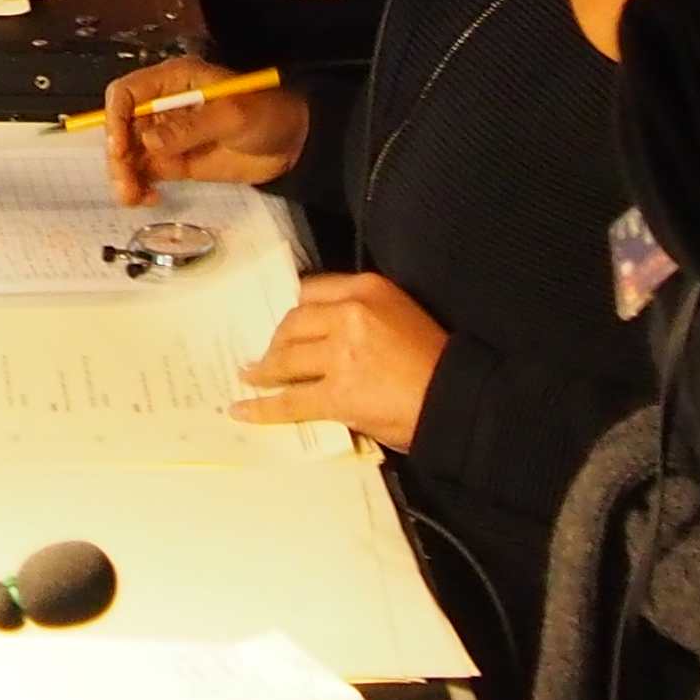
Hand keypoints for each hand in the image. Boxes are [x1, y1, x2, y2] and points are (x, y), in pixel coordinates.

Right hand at [99, 58, 308, 205]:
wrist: (292, 144)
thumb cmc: (267, 114)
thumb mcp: (232, 115)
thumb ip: (190, 129)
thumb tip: (148, 143)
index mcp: (173, 82)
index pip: (127, 93)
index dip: (115, 117)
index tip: (119, 147)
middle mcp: (162, 106)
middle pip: (121, 127)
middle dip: (117, 155)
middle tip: (126, 184)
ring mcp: (166, 136)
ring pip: (128, 154)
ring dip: (123, 176)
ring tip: (133, 198)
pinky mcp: (174, 161)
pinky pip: (143, 173)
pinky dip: (137, 187)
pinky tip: (147, 199)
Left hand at [230, 270, 447, 454]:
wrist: (456, 398)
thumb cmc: (434, 360)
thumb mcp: (400, 313)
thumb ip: (362, 313)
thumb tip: (325, 330)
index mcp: (367, 288)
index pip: (311, 292)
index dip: (292, 313)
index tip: (284, 326)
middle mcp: (349, 314)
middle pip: (292, 323)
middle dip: (275, 342)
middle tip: (266, 356)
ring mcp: (341, 354)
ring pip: (286, 360)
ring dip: (264, 371)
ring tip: (252, 377)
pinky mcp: (338, 394)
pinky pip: (291, 401)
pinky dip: (263, 408)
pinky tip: (243, 410)